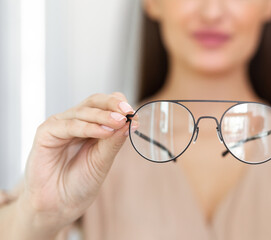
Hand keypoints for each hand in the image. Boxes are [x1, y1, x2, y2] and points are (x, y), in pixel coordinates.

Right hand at [20, 92, 137, 232]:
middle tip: (128, 111)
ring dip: (104, 116)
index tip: (136, 115)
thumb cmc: (80, 183)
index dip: (121, 106)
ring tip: (120, 121)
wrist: (59, 205)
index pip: (106, 105)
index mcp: (91, 125)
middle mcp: (76, 122)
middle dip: (113, 104)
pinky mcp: (46, 133)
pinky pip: (69, 125)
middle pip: (95, 102)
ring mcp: (60, 125)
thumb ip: (114, 141)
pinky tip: (104, 131)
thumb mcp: (103, 160)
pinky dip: (88, 127)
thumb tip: (130, 122)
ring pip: (84, 112)